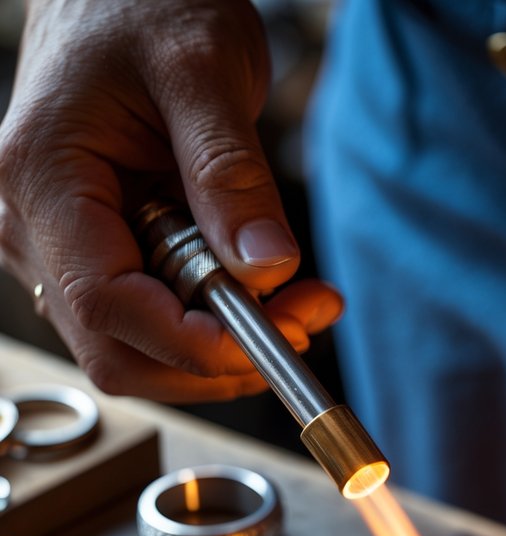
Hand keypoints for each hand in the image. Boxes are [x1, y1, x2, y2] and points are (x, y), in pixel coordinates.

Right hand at [0, 0, 340, 402]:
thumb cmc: (148, 3)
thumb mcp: (205, 69)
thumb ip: (232, 174)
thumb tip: (267, 268)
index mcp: (43, 176)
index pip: (108, 303)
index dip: (194, 342)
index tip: (275, 336)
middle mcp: (30, 226)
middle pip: (119, 350)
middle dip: (218, 358)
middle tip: (303, 322)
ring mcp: (53, 248)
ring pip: (134, 351)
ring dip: (221, 351)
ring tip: (296, 304)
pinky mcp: (87, 256)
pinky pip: (145, 323)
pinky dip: (209, 327)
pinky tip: (260, 294)